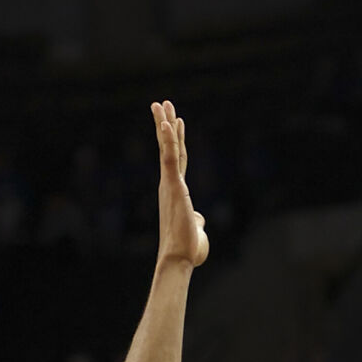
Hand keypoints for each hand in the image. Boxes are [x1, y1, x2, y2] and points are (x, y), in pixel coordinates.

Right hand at [150, 100, 208, 267]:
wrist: (179, 259)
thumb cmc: (187, 249)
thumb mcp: (197, 229)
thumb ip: (198, 219)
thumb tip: (200, 218)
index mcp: (175, 191)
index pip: (177, 160)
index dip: (175, 139)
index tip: (175, 121)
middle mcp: (169, 185)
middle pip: (168, 148)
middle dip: (165, 124)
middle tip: (161, 103)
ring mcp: (170, 184)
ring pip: (167, 149)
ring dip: (164, 125)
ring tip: (161, 104)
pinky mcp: (173, 187)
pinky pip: (170, 159)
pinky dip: (169, 141)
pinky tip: (166, 124)